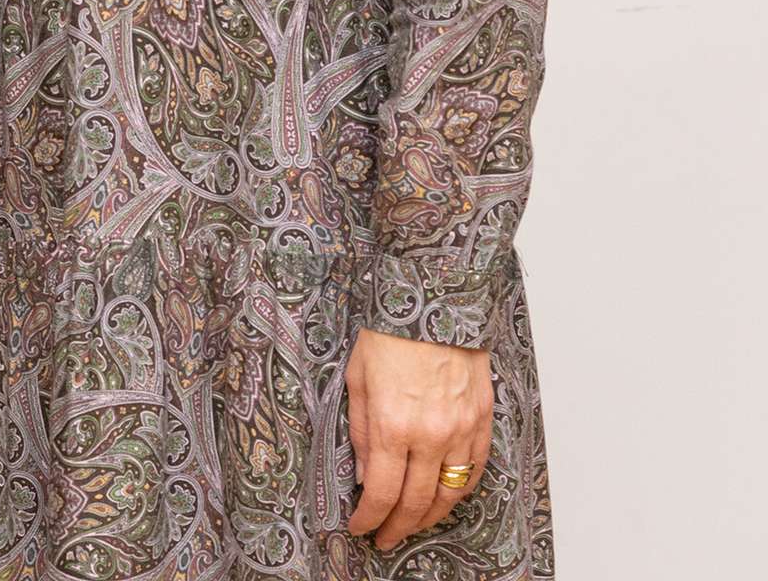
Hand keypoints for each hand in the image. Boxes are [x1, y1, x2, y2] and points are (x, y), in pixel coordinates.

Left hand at [346, 328, 491, 549]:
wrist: (434, 301)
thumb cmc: (389, 333)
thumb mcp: (356, 380)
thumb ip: (360, 433)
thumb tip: (364, 475)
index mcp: (392, 424)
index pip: (381, 491)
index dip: (369, 517)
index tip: (360, 527)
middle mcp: (431, 434)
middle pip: (416, 501)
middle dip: (397, 526)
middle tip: (384, 537)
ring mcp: (462, 430)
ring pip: (450, 493)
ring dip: (429, 517)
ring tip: (411, 526)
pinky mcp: (482, 421)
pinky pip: (474, 469)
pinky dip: (459, 491)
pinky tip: (444, 498)